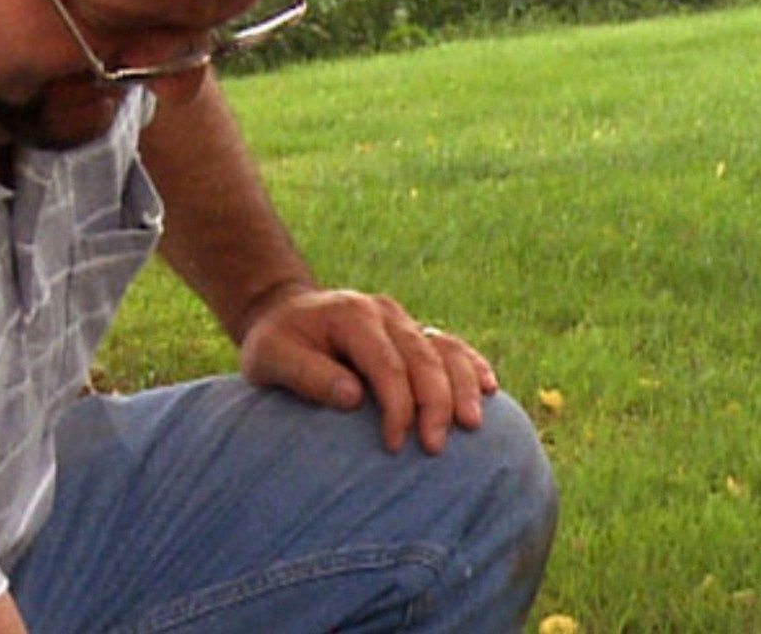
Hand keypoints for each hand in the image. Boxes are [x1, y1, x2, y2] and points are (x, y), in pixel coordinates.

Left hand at [237, 287, 498, 453]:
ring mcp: (403, 319)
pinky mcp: (414, 330)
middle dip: (435, 404)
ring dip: (462, 387)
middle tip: (436, 447)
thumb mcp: (271, 358)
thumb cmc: (275, 344)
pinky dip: (471, 365)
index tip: (396, 445)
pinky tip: (488, 388)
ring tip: (472, 424)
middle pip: (424, 358)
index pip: (388, 363)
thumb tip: (353, 398)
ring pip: (446, 349)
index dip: (398, 405)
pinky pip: (451, 345)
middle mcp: (385, 312)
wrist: (284, 314)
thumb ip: (309, 375)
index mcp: (353, 315)